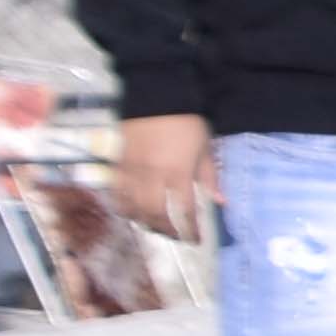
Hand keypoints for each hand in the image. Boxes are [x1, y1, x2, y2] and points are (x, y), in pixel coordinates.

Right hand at [111, 108, 214, 236]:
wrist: (155, 95)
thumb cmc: (187, 121)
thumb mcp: (206, 147)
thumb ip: (210, 176)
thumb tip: (220, 202)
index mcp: (178, 172)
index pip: (185, 210)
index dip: (190, 229)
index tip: (196, 240)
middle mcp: (153, 175)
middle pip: (154, 214)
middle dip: (164, 230)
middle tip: (173, 236)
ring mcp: (132, 170)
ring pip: (131, 206)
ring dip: (142, 221)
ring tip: (152, 226)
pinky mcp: (117, 163)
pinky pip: (115, 191)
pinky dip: (122, 205)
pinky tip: (129, 211)